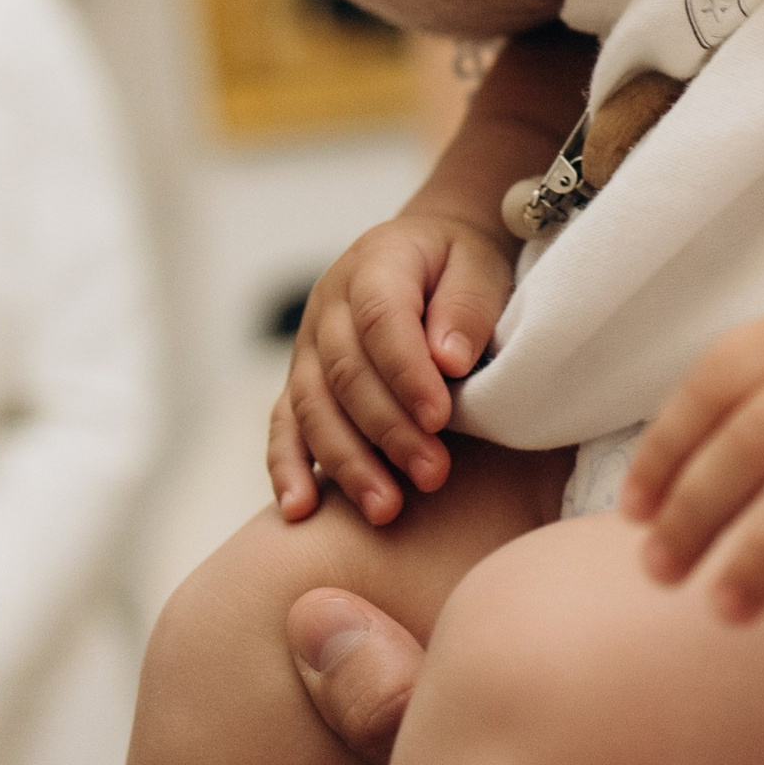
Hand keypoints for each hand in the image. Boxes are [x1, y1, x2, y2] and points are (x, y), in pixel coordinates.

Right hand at [270, 211, 514, 524]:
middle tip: (432, 475)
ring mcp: (308, 346)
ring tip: (385, 509)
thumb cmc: (461, 265)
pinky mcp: (301, 382)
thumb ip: (467, 306)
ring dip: (347, 461)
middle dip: (387, 430)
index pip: (380, 319)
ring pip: (312, 407)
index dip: (406, 372)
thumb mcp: (479, 264)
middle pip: (345, 373)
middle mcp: (329, 306)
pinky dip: (288, 468)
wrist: (428, 254)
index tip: (440, 417)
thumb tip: (450, 359)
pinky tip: (299, 510)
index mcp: (375, 265)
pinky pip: (284, 425)